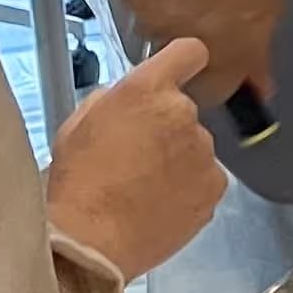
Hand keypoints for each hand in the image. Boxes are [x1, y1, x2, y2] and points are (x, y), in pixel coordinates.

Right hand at [44, 39, 226, 277]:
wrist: (92, 240)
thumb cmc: (77, 183)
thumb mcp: (79, 124)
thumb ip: (113, 99)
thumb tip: (129, 99)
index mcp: (146, 89)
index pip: (189, 51)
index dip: (186, 61)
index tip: (183, 71)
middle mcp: (183, 113)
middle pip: (185, 110)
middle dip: (167, 126)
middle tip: (137, 156)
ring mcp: (204, 151)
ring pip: (196, 147)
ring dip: (179, 160)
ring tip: (144, 187)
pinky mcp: (215, 186)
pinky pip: (206, 178)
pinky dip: (190, 188)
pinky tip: (160, 204)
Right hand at [115, 0, 281, 106]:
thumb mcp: (268, 6)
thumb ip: (258, 56)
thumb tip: (259, 89)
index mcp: (228, 50)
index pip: (212, 94)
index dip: (213, 81)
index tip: (214, 70)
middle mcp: (189, 41)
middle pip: (176, 70)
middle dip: (186, 53)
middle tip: (197, 21)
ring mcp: (154, 17)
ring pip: (153, 38)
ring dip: (165, 24)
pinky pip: (136, 8)